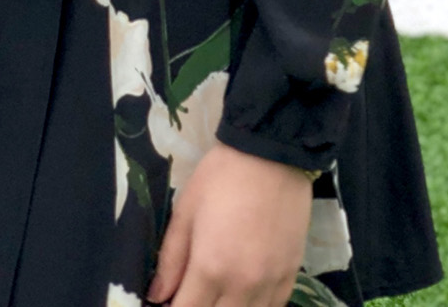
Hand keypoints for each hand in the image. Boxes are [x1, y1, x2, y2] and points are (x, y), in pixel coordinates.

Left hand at [147, 141, 312, 306]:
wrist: (271, 154)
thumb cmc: (221, 177)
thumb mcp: (186, 211)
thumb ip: (170, 259)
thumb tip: (156, 296)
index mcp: (210, 267)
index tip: (168, 302)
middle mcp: (242, 285)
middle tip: (191, 293)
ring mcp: (270, 284)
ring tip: (215, 293)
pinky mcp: (290, 277)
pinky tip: (242, 293)